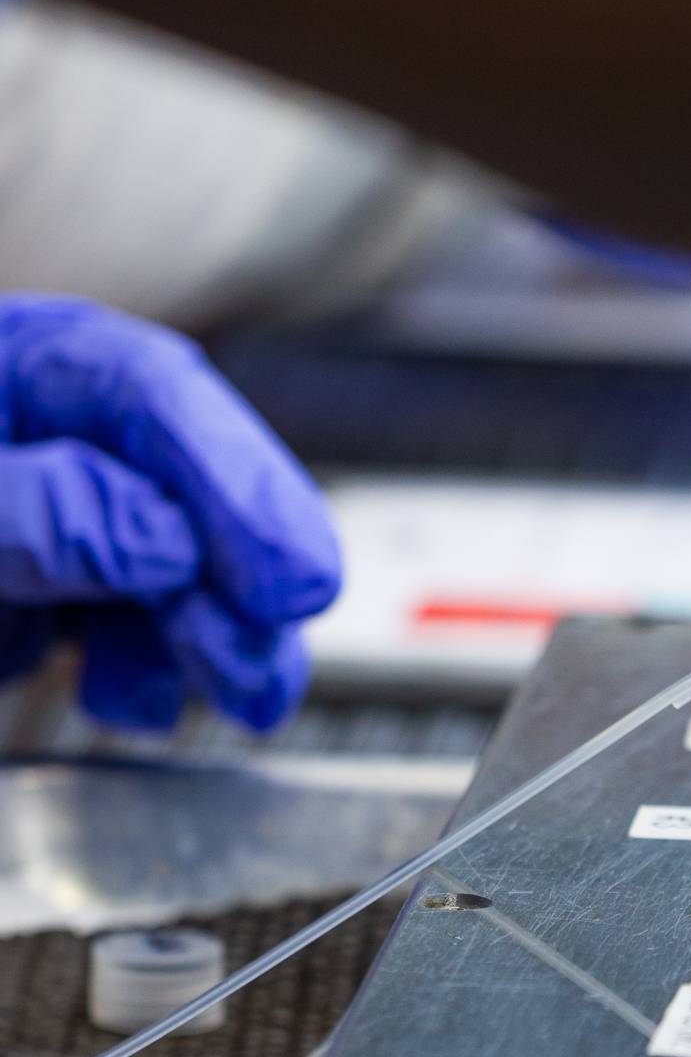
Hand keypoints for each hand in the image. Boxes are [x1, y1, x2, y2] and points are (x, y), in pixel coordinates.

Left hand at [0, 299, 338, 730]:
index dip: (243, 485)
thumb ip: (36, 509)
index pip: (158, 395)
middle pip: (180, 487)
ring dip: (199, 639)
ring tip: (227, 690)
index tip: (295, 580)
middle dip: (243, 580)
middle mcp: (39, 430)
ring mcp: (30, 514)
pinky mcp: (17, 592)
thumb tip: (165, 544)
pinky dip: (124, 671)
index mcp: (22, 361)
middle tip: (272, 660)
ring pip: (156, 570)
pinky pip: (98, 627)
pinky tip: (119, 695)